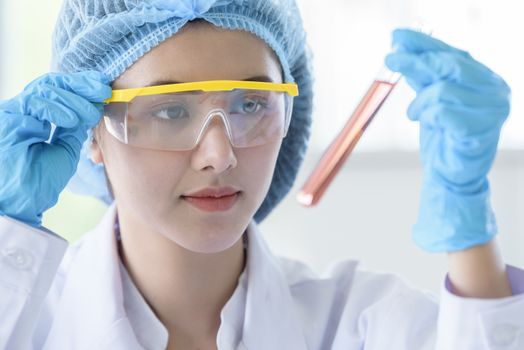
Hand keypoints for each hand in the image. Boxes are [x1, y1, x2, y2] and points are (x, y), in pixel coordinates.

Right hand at [0, 71, 111, 226]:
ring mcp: (14, 113)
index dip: (82, 85)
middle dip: (81, 85)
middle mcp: (24, 111)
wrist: (22, 203)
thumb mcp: (65, 148)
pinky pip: (34, 104)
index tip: (104, 87)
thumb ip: (74, 128)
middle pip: (52, 83)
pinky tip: (72, 120)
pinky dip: (56, 109)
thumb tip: (91, 108)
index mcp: (36, 116)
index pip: (59, 90)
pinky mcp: (8, 120)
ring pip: (46, 90)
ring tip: (91, 114)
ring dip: (74, 100)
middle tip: (102, 90)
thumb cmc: (40, 180)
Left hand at [385, 29, 510, 251]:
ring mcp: (492, 111)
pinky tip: (429, 124)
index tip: (397, 36)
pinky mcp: (481, 132)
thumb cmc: (441, 135)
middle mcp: (495, 90)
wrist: (449, 173)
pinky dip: (428, 117)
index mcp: (485, 79)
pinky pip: (442, 114)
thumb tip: (400, 47)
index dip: (424, 42)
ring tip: (416, 114)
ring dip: (419, 103)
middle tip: (391, 60)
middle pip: (450, 65)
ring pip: (442, 91)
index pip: (453, 52)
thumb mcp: (428, 98)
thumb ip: (421, 74)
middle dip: (415, 61)